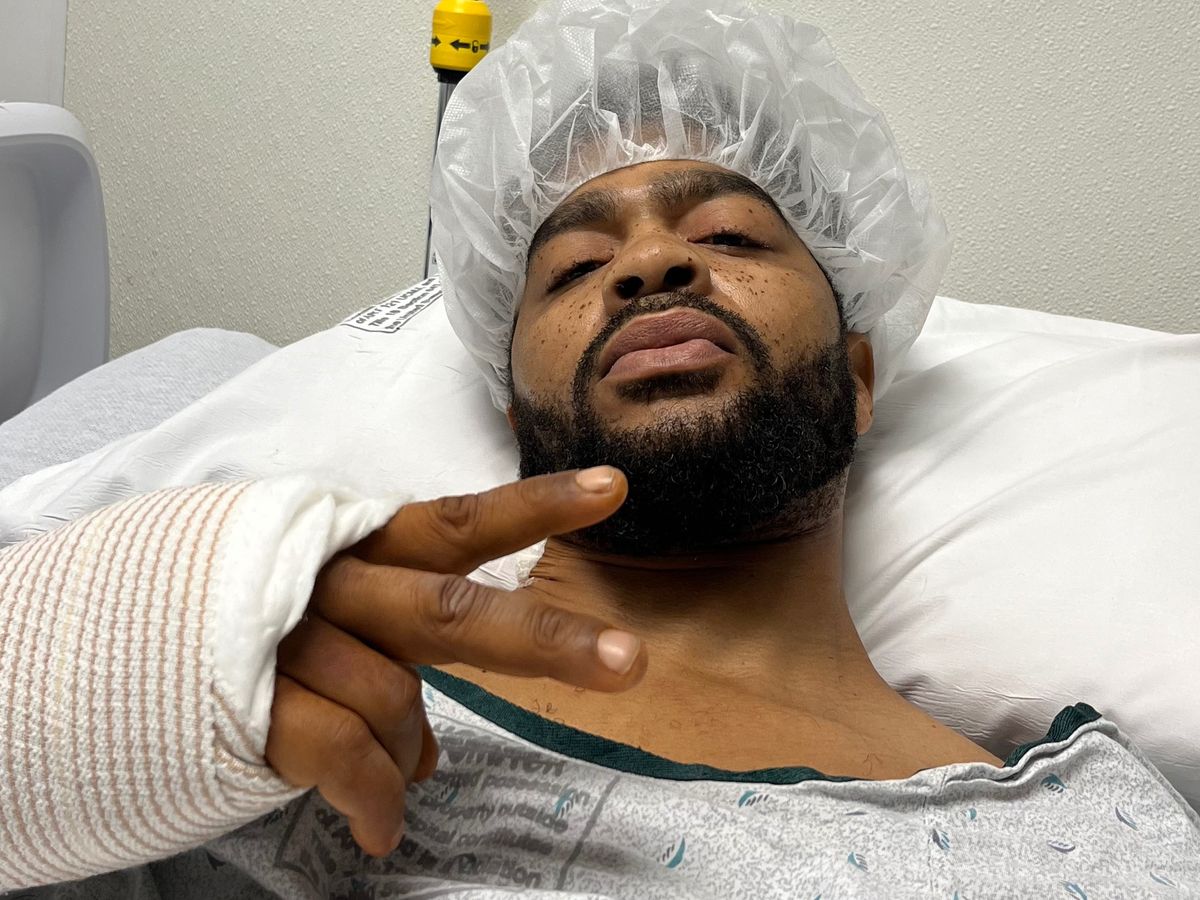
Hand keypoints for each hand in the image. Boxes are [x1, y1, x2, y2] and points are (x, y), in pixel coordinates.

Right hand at [264, 466, 643, 856]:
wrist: (90, 653)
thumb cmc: (225, 628)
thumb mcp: (314, 617)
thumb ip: (384, 664)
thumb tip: (427, 759)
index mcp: (354, 547)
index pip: (453, 522)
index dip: (534, 506)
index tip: (612, 491)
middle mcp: (331, 583)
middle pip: (451, 609)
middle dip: (545, 640)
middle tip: (627, 662)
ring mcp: (290, 640)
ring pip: (395, 701)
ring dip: (405, 750)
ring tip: (395, 781)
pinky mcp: (250, 702)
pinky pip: (343, 759)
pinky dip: (373, 800)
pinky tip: (381, 828)